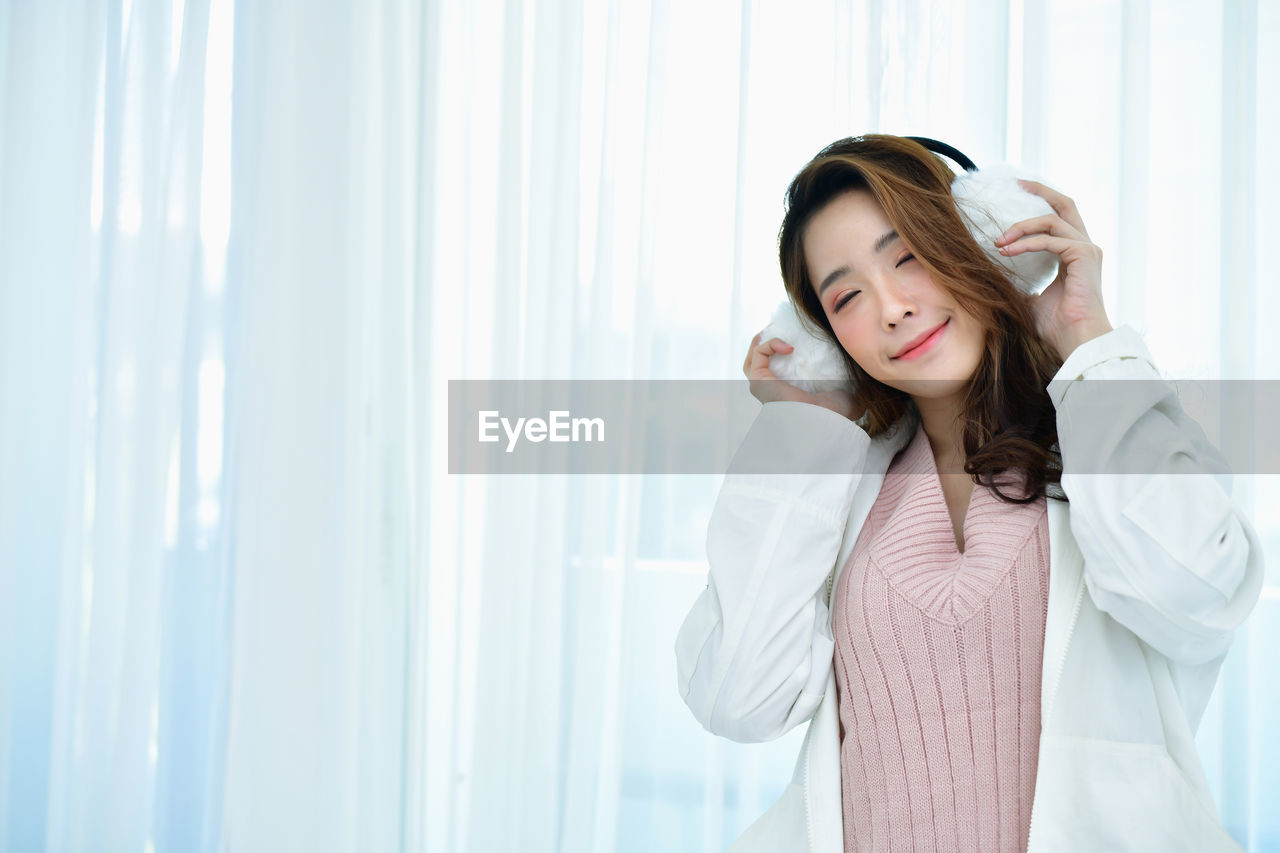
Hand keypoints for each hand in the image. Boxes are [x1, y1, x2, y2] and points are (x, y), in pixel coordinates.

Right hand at [742, 331, 863, 420]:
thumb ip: (855, 381)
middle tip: (789, 331)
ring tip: (785, 333)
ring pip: (753, 355)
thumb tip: (871, 370)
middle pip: (759, 359)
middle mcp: (771, 390)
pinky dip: (771, 343)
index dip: (783, 346)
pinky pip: (759, 352)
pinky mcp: (758, 381)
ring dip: (767, 338)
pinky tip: (790, 347)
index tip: (801, 336)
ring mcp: (761, 386)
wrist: (826, 422)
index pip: (776, 366)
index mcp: (788, 391)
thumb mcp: (848, 391)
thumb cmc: (837, 414)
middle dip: (770, 339)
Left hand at [993, 179, 1113, 360]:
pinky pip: (1050, 240)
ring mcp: (1086, 248)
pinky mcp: (1084, 255)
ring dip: (1021, 226)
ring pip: (1052, 220)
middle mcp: (1084, 246)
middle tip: (1015, 185)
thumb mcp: (1030, 299)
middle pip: (1065, 204)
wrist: (1075, 339)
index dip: (1037, 206)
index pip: (1058, 219)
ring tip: (999, 241)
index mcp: (1073, 253)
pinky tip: (1007, 251)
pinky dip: (1026, 243)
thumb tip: (995, 279)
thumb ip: (1020, 284)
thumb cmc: (1056, 325)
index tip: (1015, 196)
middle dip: (1040, 191)